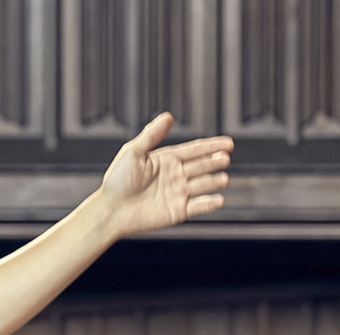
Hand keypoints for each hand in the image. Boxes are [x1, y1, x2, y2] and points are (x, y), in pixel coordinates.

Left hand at [96, 114, 232, 238]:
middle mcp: (175, 176)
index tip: (228, 143)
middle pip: (201, 166)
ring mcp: (178, 194)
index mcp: (167, 160)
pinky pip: (198, 206)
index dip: (211, 146)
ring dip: (214, 181)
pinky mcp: (178, 211)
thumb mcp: (133, 151)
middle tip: (225, 158)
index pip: (195, 150)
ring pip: (202, 185)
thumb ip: (152, 135)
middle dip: (214, 162)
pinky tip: (219, 199)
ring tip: (224, 178)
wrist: (111, 210)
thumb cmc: (117, 180)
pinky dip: (209, 204)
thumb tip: (168, 116)